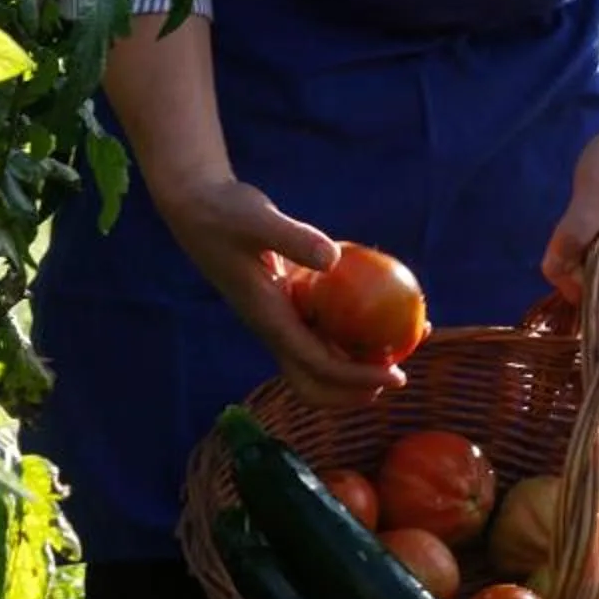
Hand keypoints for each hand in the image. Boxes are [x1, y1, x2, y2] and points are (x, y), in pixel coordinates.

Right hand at [158, 176, 410, 411]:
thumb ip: (292, 237)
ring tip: (402, 342)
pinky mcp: (283, 302)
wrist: (195, 207)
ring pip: (318, 358)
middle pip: (313, 382)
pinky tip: (380, 305)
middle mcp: (272, 327)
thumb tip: (334, 260)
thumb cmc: (225, 211)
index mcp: (268, 319)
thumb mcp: (257, 218)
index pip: (317, 365)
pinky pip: (320, 328)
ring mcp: (277, 318)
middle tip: (398, 375)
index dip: (357, 377)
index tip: (396, 374)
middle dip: (354, 391)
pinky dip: (350, 329)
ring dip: (356, 362)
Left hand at [540, 110, 598, 300]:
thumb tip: (552, 273)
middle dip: (576, 257)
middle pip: (595, 285)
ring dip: (578, 247)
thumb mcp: (596, 192)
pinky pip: (592, 258)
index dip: (574, 274)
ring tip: (591, 211)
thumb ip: (574, 235)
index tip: (564, 241)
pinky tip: (591, 216)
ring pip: (589, 272)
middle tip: (582, 216)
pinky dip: (582, 241)